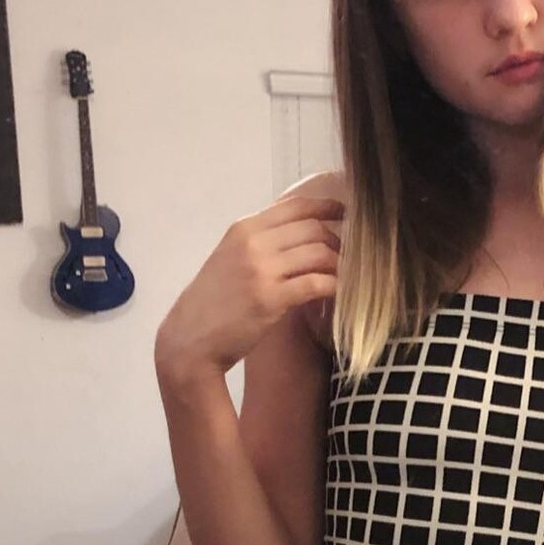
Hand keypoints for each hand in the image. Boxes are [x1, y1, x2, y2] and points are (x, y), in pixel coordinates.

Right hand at [155, 189, 342, 382]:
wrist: (191, 338)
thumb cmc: (216, 302)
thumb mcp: (233, 259)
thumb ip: (263, 244)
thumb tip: (303, 236)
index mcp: (244, 229)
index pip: (295, 206)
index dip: (327, 207)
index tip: (348, 213)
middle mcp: (252, 242)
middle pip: (313, 228)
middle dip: (340, 242)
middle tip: (352, 259)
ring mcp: (261, 269)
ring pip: (320, 253)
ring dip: (343, 266)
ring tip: (350, 279)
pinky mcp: (270, 298)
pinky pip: (317, 283)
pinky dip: (337, 287)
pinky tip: (344, 295)